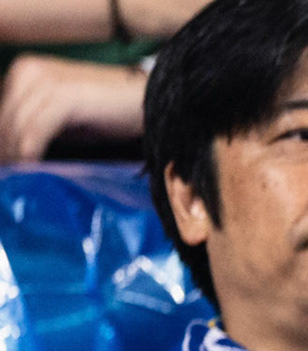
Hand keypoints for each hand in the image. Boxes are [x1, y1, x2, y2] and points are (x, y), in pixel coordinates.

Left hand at [0, 55, 145, 162]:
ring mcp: (46, 81)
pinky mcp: (64, 97)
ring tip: (20, 176)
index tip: (7, 164)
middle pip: (4, 119)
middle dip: (6, 149)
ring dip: (14, 154)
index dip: (3, 139)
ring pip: (16, 126)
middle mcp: (30, 70)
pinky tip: (32, 166)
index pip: (1, 112)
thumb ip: (33, 122)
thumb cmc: (105, 112)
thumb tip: (10, 148)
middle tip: (10, 176)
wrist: (145, 102)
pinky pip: (36, 130)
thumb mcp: (60, 113)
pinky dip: (30, 151)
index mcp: (25, 70)